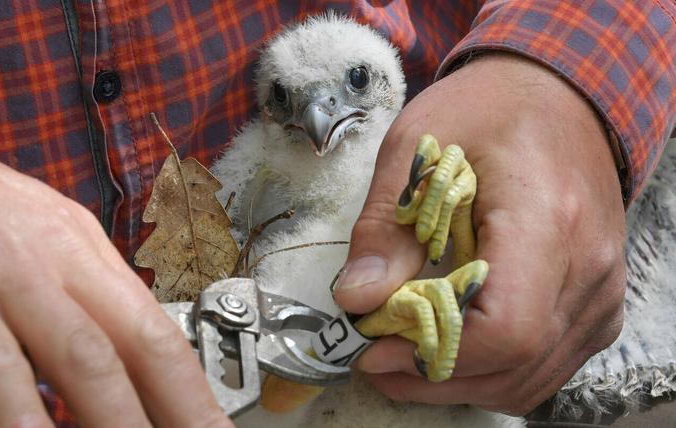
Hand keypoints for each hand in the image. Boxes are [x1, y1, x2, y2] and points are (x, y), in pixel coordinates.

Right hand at [0, 123, 228, 426]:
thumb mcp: (17, 238)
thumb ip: (59, 295)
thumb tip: (96, 360)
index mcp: (77, 241)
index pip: (154, 322)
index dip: (190, 386)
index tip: (208, 422)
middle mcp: (56, 252)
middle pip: (143, 341)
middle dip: (183, 408)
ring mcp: (6, 270)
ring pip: (87, 359)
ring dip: (121, 423)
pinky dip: (24, 417)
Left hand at [332, 53, 625, 414]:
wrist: (560, 96)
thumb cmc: (487, 111)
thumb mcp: (416, 149)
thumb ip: (384, 227)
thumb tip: (355, 300)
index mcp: (546, 217)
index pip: (506, 327)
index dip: (433, 352)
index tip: (373, 345)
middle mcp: (588, 265)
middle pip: (514, 365)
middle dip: (431, 374)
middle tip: (371, 356)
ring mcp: (601, 291)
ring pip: (529, 380)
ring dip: (456, 382)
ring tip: (397, 356)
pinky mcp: (597, 305)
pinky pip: (545, 367)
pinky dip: (490, 373)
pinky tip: (444, 349)